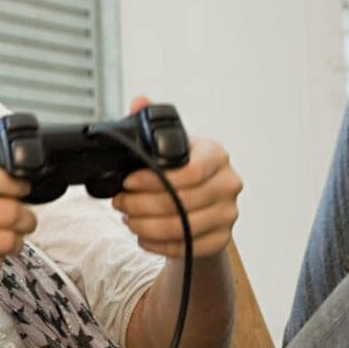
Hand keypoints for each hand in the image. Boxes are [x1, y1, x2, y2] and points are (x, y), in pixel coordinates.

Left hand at [111, 96, 241, 260]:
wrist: (203, 206)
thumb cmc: (182, 172)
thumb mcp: (170, 147)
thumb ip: (151, 124)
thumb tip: (139, 100)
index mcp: (216, 155)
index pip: (190, 171)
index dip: (152, 180)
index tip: (127, 182)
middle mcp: (228, 183)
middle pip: (181, 202)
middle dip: (140, 204)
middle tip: (120, 203)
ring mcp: (228, 214)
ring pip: (181, 228)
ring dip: (145, 226)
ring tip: (127, 219)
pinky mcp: (221, 239)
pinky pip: (186, 247)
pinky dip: (157, 244)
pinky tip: (142, 236)